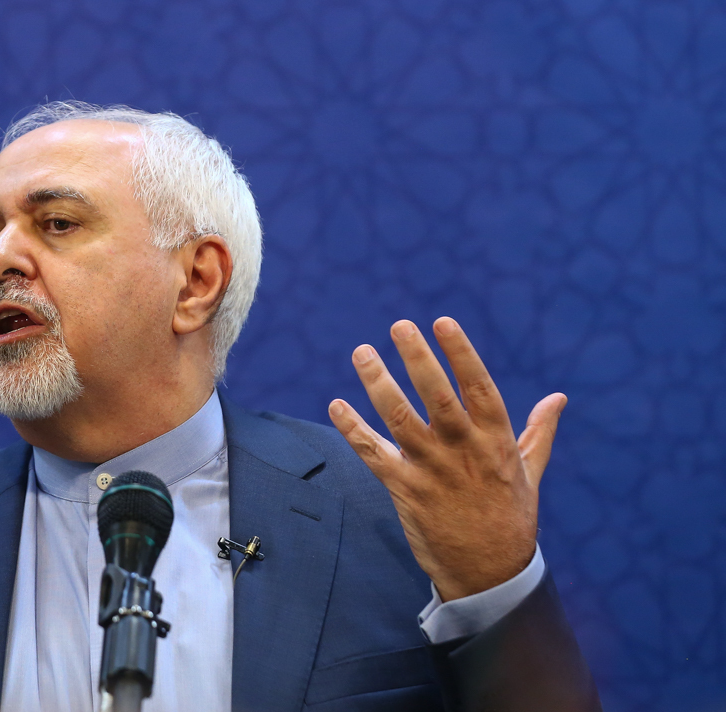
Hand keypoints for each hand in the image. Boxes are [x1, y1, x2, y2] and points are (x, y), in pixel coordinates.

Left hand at [328, 317, 564, 601]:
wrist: (490, 574)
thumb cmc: (510, 518)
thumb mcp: (531, 472)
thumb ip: (540, 431)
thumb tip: (559, 397)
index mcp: (496, 442)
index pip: (479, 388)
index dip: (461, 353)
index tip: (443, 322)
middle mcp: (464, 451)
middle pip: (437, 397)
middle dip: (417, 359)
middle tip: (399, 326)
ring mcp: (432, 471)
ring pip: (400, 419)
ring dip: (378, 383)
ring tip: (362, 352)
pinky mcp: (405, 490)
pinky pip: (373, 454)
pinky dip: (352, 429)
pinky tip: (337, 405)